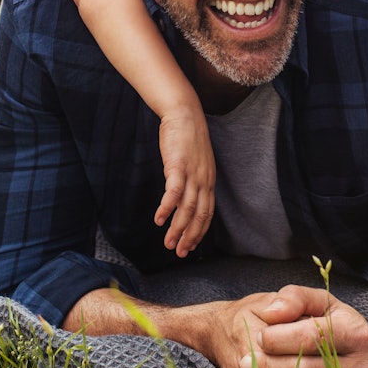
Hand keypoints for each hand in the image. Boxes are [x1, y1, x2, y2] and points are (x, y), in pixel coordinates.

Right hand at [155, 109, 215, 256]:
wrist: (184, 113)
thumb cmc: (186, 137)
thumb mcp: (194, 163)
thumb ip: (191, 180)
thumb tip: (182, 197)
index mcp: (208, 181)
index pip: (208, 213)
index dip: (199, 232)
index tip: (191, 246)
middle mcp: (204, 180)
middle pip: (200, 216)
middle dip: (190, 237)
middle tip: (180, 253)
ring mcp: (192, 174)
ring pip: (187, 209)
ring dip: (178, 229)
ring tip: (168, 243)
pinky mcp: (178, 166)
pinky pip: (173, 193)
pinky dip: (167, 209)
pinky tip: (159, 220)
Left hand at [240, 286, 367, 367]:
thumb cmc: (340, 329)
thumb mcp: (323, 304)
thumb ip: (295, 298)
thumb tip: (270, 312)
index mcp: (355, 332)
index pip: (310, 336)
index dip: (278, 338)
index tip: (261, 336)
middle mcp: (363, 367)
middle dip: (268, 367)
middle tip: (246, 362)